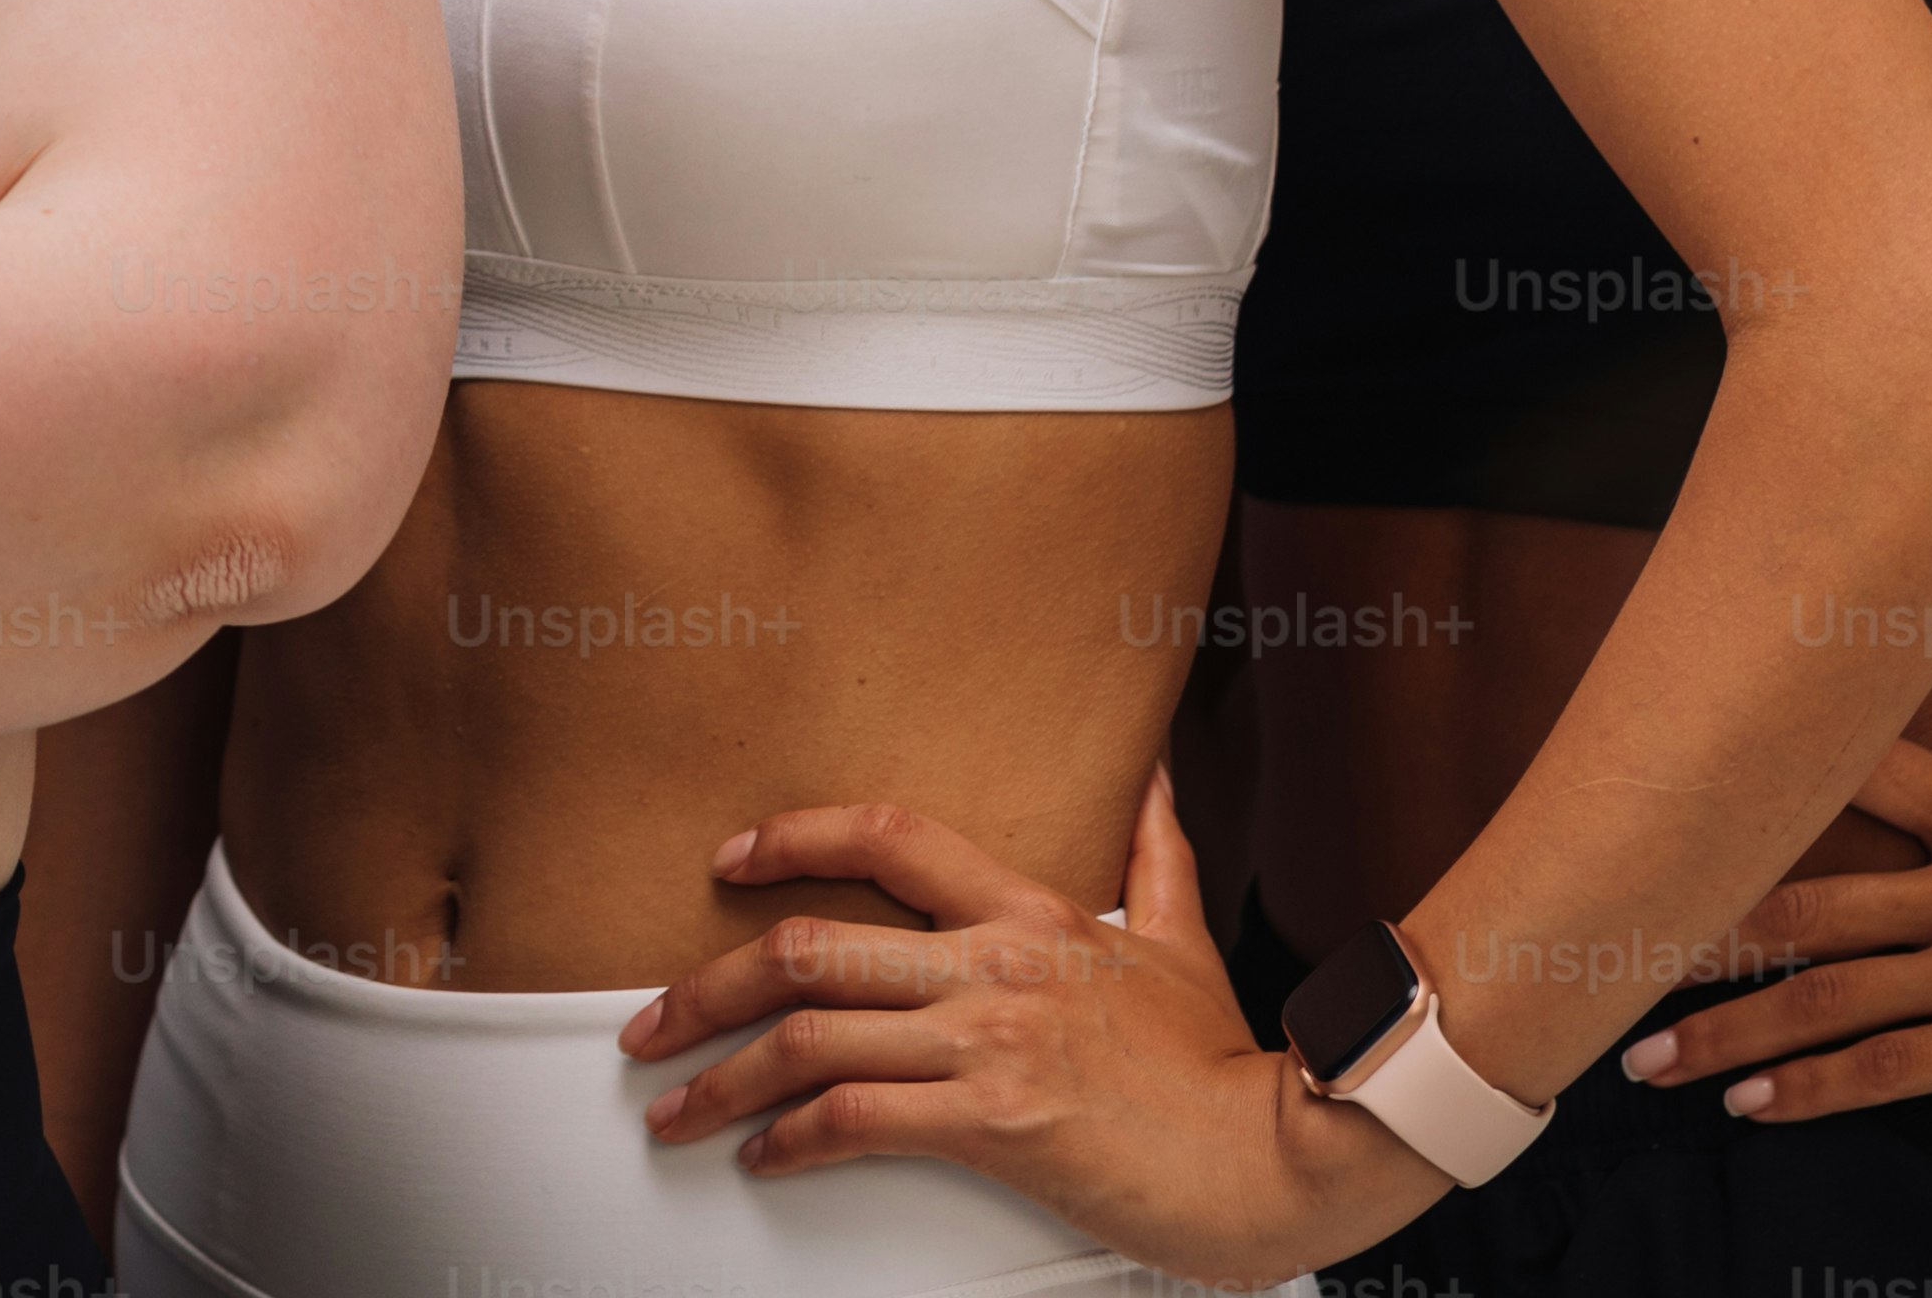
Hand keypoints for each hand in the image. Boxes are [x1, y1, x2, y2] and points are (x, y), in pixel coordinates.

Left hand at [620, 770, 1435, 1283]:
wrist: (1281, 1156)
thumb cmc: (1226, 1064)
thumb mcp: (1183, 937)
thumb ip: (1155, 853)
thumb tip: (1156, 774)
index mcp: (1029, 910)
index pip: (885, 837)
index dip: (791, 837)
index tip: (727, 862)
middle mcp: (995, 965)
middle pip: (811, 948)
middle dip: (709, 986)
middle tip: (650, 1020)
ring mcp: (991, 1042)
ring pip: (815, 1040)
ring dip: (724, 1077)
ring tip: (675, 1106)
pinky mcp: (995, 1124)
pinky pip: (858, 1123)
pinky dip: (791, 1142)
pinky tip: (764, 1157)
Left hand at [1621, 738, 1931, 1140]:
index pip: (1872, 768)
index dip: (1773, 772)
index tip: (1680, 790)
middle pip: (1805, 896)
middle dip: (1697, 931)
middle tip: (1607, 953)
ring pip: (1826, 990)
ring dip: (1725, 1030)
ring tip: (1647, 1059)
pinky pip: (1889, 1067)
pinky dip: (1811, 1090)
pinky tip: (1752, 1109)